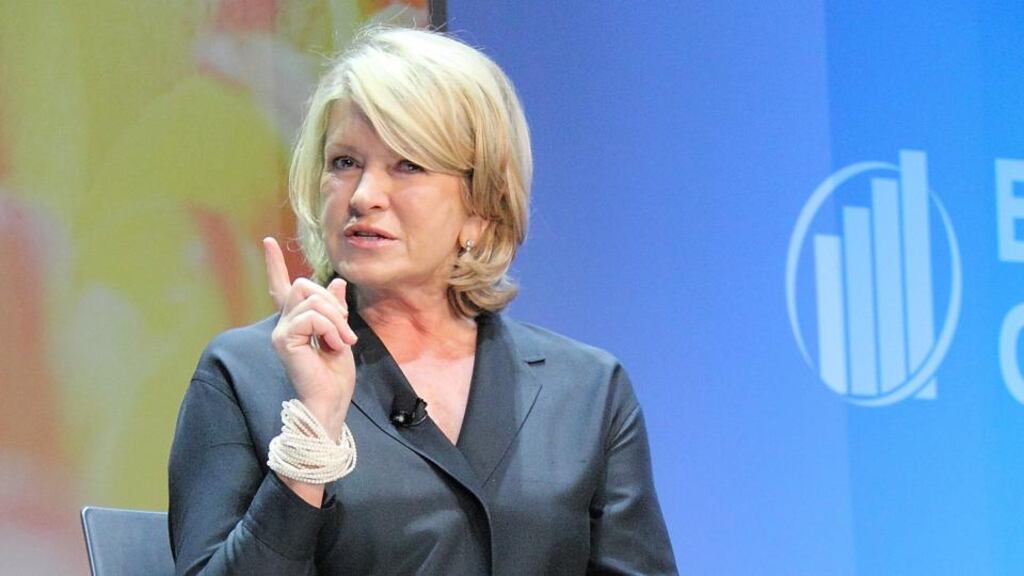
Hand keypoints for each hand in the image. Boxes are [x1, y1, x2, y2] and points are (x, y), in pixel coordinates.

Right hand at [262, 237, 357, 437]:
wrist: (330, 402)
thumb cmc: (335, 376)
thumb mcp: (341, 334)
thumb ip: (335, 309)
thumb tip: (336, 282)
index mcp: (296, 323)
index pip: (281, 288)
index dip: (274, 265)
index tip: (268, 242)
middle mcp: (283, 325)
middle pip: (305, 285)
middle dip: (332, 304)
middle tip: (345, 332)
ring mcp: (281, 332)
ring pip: (312, 300)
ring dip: (336, 319)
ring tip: (342, 342)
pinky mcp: (284, 340)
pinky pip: (313, 316)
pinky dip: (330, 328)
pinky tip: (333, 345)